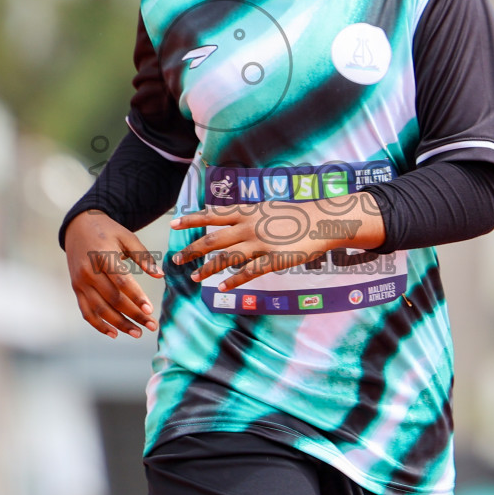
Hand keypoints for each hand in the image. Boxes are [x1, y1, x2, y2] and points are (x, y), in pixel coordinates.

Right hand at [63, 210, 161, 338]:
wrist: (78, 226)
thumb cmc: (107, 231)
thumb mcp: (127, 237)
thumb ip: (143, 256)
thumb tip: (160, 275)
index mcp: (103, 256)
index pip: (121, 281)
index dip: (136, 297)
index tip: (150, 310)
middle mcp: (89, 271)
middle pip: (113, 299)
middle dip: (133, 315)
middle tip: (151, 325)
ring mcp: (80, 282)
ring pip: (100, 309)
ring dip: (119, 324)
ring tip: (137, 332)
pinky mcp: (76, 288)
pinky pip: (86, 311)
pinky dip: (99, 325)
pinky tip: (114, 333)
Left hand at [170, 193, 385, 291]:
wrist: (320, 220)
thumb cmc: (294, 214)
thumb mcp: (266, 207)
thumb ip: (245, 213)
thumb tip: (225, 214)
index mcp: (246, 212)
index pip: (212, 215)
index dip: (192, 219)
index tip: (174, 224)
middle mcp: (248, 227)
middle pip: (213, 240)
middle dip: (192, 250)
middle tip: (176, 259)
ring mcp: (259, 244)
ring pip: (227, 258)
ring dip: (208, 269)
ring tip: (195, 277)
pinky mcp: (272, 259)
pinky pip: (248, 273)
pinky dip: (233, 281)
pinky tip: (222, 287)